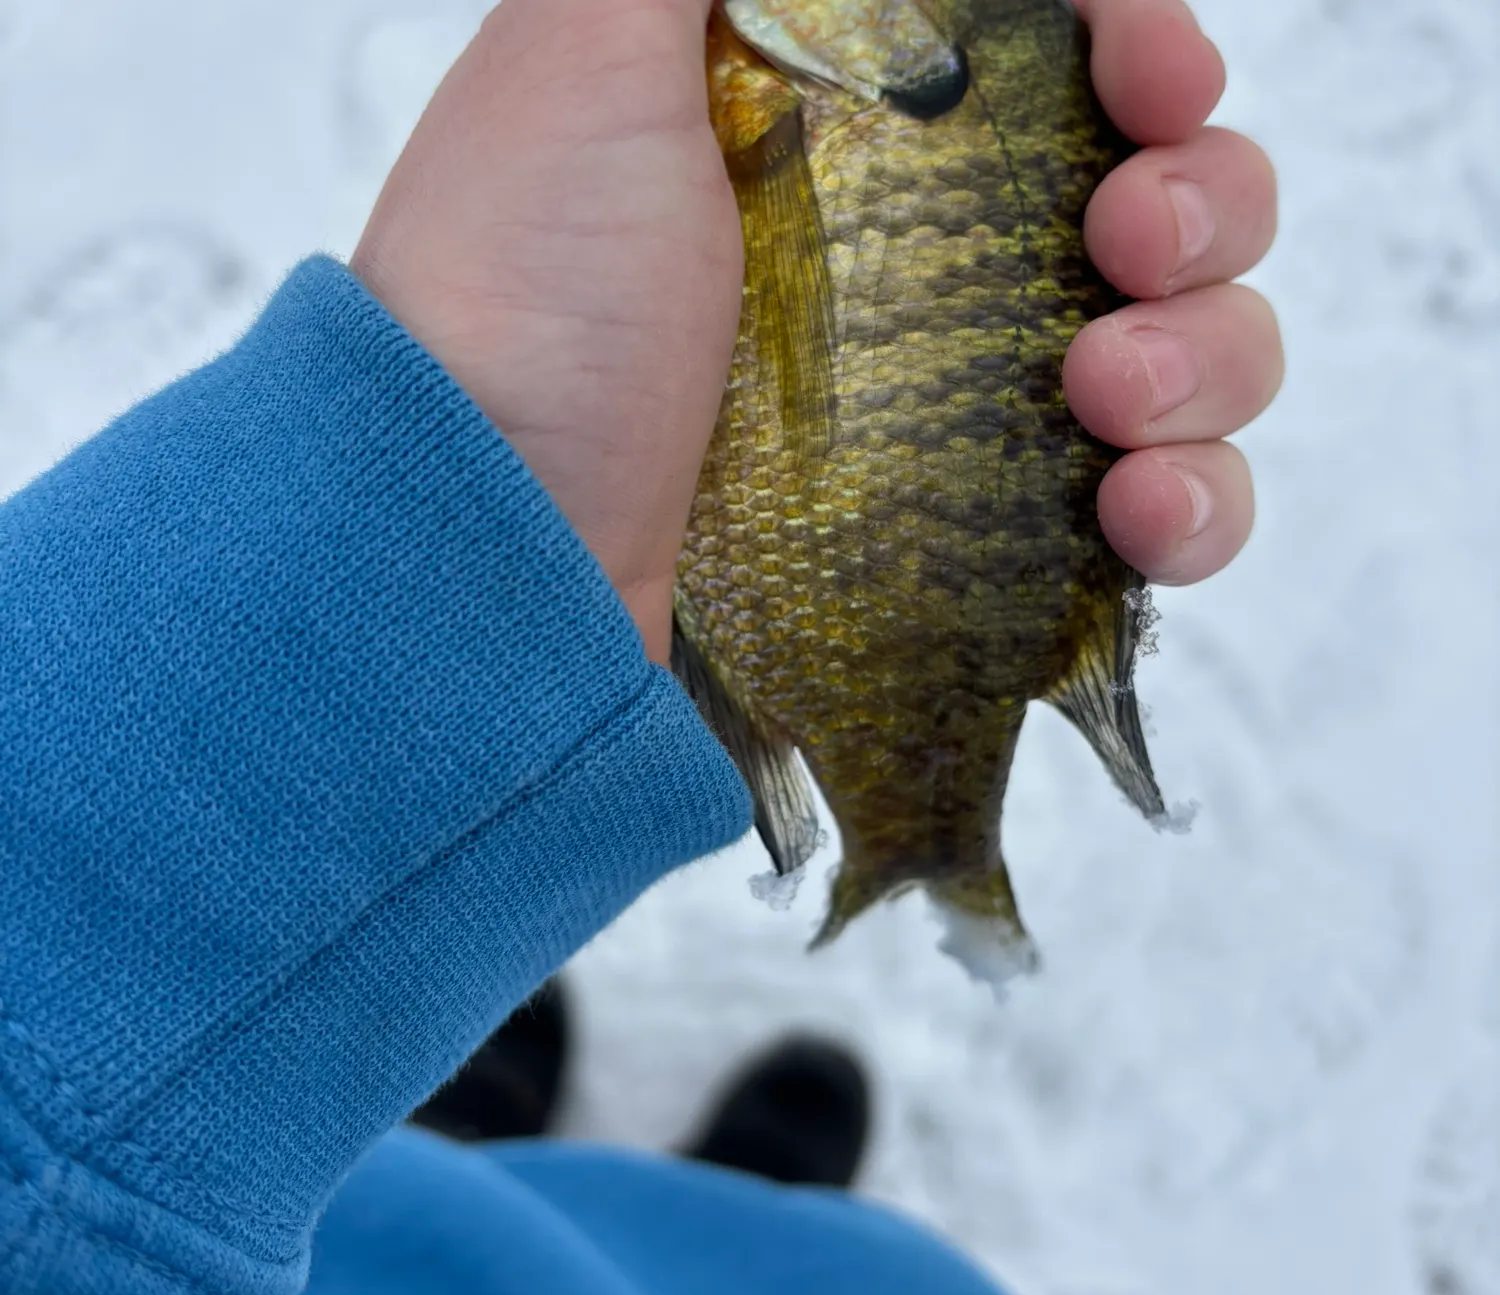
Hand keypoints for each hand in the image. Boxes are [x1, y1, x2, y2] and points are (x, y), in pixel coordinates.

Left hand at [353, 0, 1278, 666]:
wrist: (480, 559)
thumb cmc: (516, 304)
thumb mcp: (589, 49)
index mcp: (860, 147)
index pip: (1067, 78)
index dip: (1142, 57)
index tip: (1147, 77)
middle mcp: (920, 280)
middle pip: (1160, 213)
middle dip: (1199, 212)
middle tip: (1126, 254)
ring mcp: (949, 427)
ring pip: (1189, 366)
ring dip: (1211, 364)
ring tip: (1113, 397)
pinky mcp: (964, 561)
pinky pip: (1149, 526)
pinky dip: (1193, 512)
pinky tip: (1142, 514)